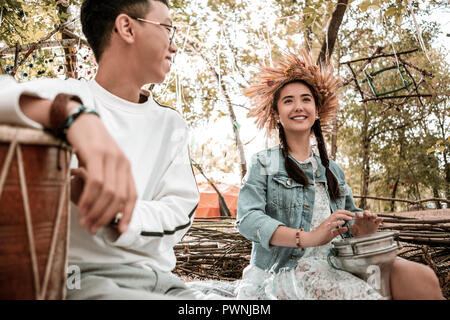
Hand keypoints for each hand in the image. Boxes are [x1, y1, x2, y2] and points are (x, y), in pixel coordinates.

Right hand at [66, 112, 137, 234]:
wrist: (80, 119)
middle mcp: (122, 163)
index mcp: (127, 167)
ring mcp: (111, 158)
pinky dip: (90, 198)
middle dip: (107, 217)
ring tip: (85, 222)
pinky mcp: (96, 153)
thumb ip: (107, 181)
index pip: (132, 195)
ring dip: (96, 211)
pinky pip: (96, 182)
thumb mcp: (103, 164)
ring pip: (108, 192)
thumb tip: (103, 207)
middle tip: (93, 228)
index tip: (120, 230)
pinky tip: (82, 207)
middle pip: (120, 197)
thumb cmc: (90, 145)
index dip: (128, 214)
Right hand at [305, 210, 354, 246]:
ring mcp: (326, 224)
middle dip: (346, 212)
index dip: (345, 213)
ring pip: (335, 216)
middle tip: (353, 214)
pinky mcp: (325, 228)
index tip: (351, 215)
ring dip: (344, 216)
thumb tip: (346, 228)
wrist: (312, 240)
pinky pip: (332, 223)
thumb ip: (338, 231)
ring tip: (350, 218)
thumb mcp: (332, 234)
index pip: (337, 213)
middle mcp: (328, 220)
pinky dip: (338, 222)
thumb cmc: (320, 237)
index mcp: (329, 221)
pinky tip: (343, 222)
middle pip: (337, 212)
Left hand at [350, 210, 382, 236]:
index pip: (359, 214)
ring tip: (374, 216)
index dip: (360, 214)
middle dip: (367, 213)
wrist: (364, 238)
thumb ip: (352, 228)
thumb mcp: (353, 232)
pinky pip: (378, 220)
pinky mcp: (376, 224)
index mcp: (359, 219)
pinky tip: (381, 219)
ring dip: (373, 215)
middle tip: (367, 215)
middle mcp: (365, 218)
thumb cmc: (357, 233)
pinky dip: (380, 219)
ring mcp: (371, 220)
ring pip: (373, 215)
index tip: (360, 217)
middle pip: (366, 213)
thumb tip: (352, 225)